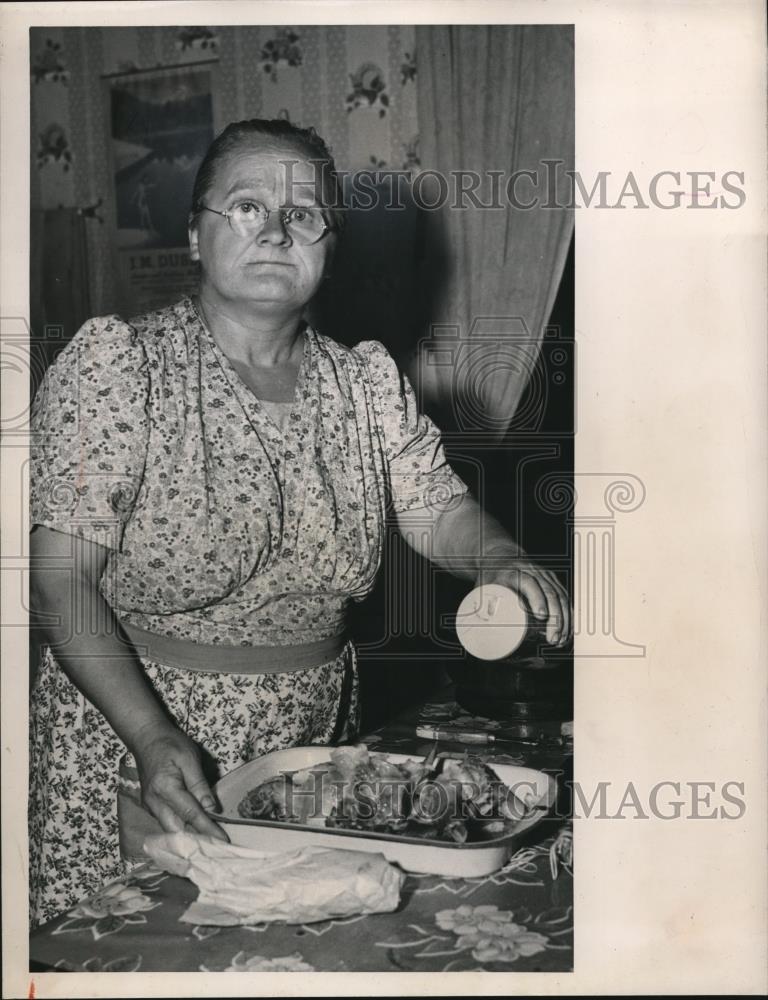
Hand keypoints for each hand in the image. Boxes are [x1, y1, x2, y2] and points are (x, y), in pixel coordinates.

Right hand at [132, 722, 228, 841]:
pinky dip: (181, 828)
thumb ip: (199, 785)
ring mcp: (150, 806)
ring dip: (189, 836)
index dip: (208, 829)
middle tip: (218, 845)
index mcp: (166, 789)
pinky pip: (166, 821)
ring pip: (170, 829)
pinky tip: (194, 829)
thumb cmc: (170, 744)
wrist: (146, 737)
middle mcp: (154, 803)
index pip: (191, 815)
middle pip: (177, 830)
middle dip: (197, 840)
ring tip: (209, 841)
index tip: (223, 841)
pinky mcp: (150, 805)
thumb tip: (211, 809)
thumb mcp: (189, 758)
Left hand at [477, 551, 571, 646]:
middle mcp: (532, 571)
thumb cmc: (489, 576)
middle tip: (551, 638)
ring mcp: (544, 575)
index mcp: (512, 571)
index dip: (537, 599)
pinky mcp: (552, 582)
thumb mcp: (482, 587)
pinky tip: (569, 630)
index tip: (541, 616)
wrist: (500, 556)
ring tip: (560, 640)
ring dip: (564, 620)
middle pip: (549, 592)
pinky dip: (569, 615)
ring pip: (561, 596)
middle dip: (555, 618)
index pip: (529, 582)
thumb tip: (477, 635)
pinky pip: (565, 597)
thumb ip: (481, 607)